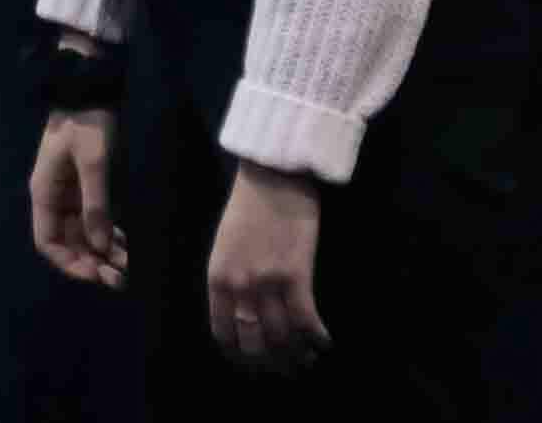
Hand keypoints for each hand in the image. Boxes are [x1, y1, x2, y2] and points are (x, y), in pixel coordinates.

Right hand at [30, 109, 128, 288]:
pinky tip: (124, 245)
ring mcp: (69, 191)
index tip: (95, 273)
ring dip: (101, 250)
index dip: (69, 262)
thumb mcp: (93, 162)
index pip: (48, 242)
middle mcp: (53, 197)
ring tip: (127, 267)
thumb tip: (99, 245)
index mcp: (45, 193)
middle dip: (90, 262)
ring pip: (82, 232)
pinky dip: (107, 232)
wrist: (90, 87)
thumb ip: (96, 204)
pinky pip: (92, 217)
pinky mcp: (84, 184)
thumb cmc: (88, 122)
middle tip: (119, 278)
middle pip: (67, 241)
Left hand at [208, 159, 327, 370]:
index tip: (255, 362)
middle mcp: (239, 286)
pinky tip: (324, 343)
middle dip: (271, 361)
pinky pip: (305, 319)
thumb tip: (244, 313)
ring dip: (296, 354)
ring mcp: (267, 281)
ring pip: (282, 335)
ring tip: (306, 360)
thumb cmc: (250, 205)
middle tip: (285, 368)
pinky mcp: (296, 273)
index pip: (224, 333)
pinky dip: (316, 337)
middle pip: (255, 341)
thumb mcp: (226, 245)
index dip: (240, 354)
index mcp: (217, 279)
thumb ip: (231, 279)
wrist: (273, 174)